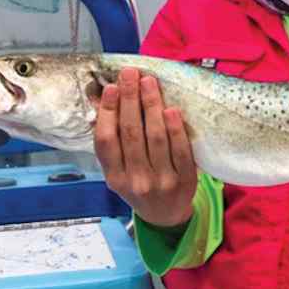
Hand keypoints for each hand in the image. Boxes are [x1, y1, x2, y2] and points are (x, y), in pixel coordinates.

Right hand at [94, 67, 196, 226]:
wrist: (166, 215)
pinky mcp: (185, 180)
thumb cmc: (140, 184)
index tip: (111, 87)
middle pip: (131, 133)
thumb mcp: (119, 171)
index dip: (108, 112)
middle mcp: (135, 180)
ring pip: (155, 138)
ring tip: (149, 83)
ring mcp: (161, 181)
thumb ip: (113, 144)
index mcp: (114, 177)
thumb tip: (104, 101)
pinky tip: (171, 110)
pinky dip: (175, 129)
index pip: (107, 140)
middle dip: (130, 99)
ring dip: (151, 106)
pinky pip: (180, 151)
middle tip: (131, 74)